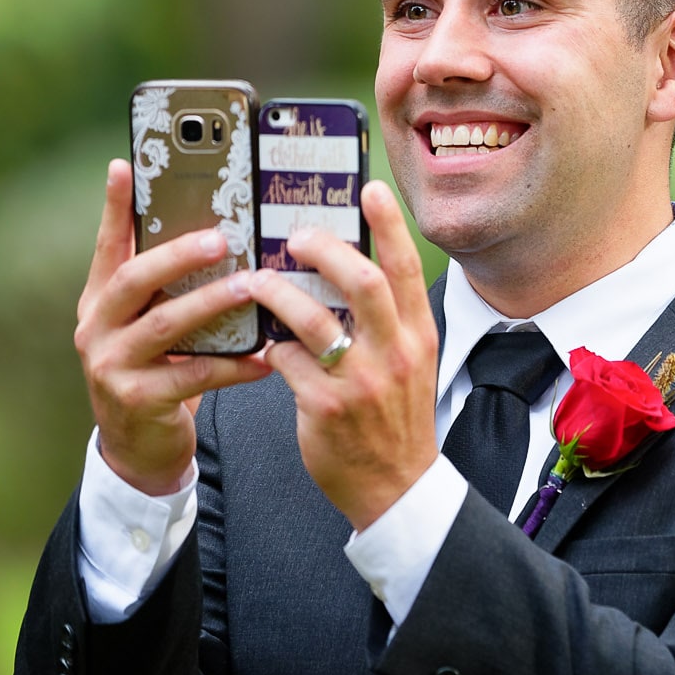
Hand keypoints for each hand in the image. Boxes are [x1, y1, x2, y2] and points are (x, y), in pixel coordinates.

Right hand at [74, 160, 271, 495]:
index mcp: (102, 300)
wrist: (138, 447)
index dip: (115, 206)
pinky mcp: (137, 400)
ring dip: (211, 304)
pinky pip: (193, 375)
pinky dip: (234, 365)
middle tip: (220, 237)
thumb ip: (169, 282)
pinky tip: (266, 356)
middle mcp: (97, 328)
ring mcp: (111, 366)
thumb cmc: (157, 369)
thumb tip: (212, 224)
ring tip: (251, 288)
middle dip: (176, 255)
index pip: (108, 245)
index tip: (125, 165)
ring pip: (164, 326)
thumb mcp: (152, 321)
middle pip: (133, 280)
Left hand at [249, 181, 439, 531]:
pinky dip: (272, 348)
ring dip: (278, 293)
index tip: (370, 188)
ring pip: (313, 319)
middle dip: (325, 249)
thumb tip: (347, 271)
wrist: (395, 486)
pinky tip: (264, 347)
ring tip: (256, 282)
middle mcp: (395, 352)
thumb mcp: (410, 362)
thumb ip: (388, 321)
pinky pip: (287, 362)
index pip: (405, 268)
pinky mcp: (325, 407)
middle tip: (295, 236)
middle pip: (364, 281)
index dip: (388, 224)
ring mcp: (361, 381)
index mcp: (418, 335)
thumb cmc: (395, 418)